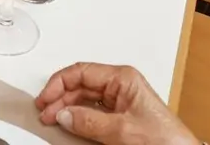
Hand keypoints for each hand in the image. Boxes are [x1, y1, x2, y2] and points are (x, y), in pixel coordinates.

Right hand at [35, 62, 197, 144]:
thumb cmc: (165, 139)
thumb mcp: (121, 130)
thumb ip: (89, 121)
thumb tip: (63, 114)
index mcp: (122, 78)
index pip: (81, 72)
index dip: (58, 84)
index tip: (45, 100)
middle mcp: (120, 86)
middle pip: (80, 86)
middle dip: (60, 99)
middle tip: (45, 114)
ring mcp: (120, 102)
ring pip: (84, 100)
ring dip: (67, 109)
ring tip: (54, 121)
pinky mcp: (120, 117)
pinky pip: (92, 113)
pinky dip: (78, 118)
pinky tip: (70, 126)